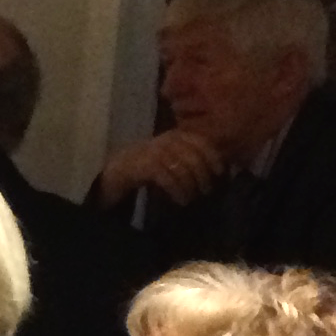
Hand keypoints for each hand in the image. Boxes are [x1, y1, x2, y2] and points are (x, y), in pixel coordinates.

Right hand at [98, 129, 225, 206]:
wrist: (115, 172)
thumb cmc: (149, 168)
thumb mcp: (172, 159)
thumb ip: (190, 159)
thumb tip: (219, 171)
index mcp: (176, 135)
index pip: (202, 141)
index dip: (214, 156)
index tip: (220, 173)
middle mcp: (166, 139)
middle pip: (194, 155)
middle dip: (203, 175)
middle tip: (206, 192)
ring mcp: (154, 151)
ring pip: (182, 166)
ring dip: (191, 185)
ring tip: (192, 198)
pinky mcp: (143, 165)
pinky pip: (167, 176)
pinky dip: (177, 190)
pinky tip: (180, 200)